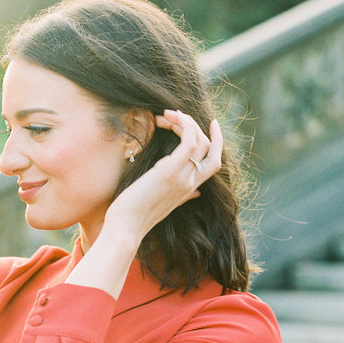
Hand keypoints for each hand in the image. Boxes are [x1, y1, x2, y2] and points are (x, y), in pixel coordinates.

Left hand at [103, 111, 221, 244]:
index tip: (212, 124)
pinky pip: (189, 140)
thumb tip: (196, 194)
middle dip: (195, 125)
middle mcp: (190, 182)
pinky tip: (168, 118)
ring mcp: (183, 177)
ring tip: (167, 114)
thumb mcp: (165, 204)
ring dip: (185, 121)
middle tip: (175, 115)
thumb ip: (183, 196)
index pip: (214, 162)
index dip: (217, 141)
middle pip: (208, 147)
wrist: (126, 228)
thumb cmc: (137, 216)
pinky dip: (183, 124)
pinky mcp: (170, 171)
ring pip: (199, 140)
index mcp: (189, 189)